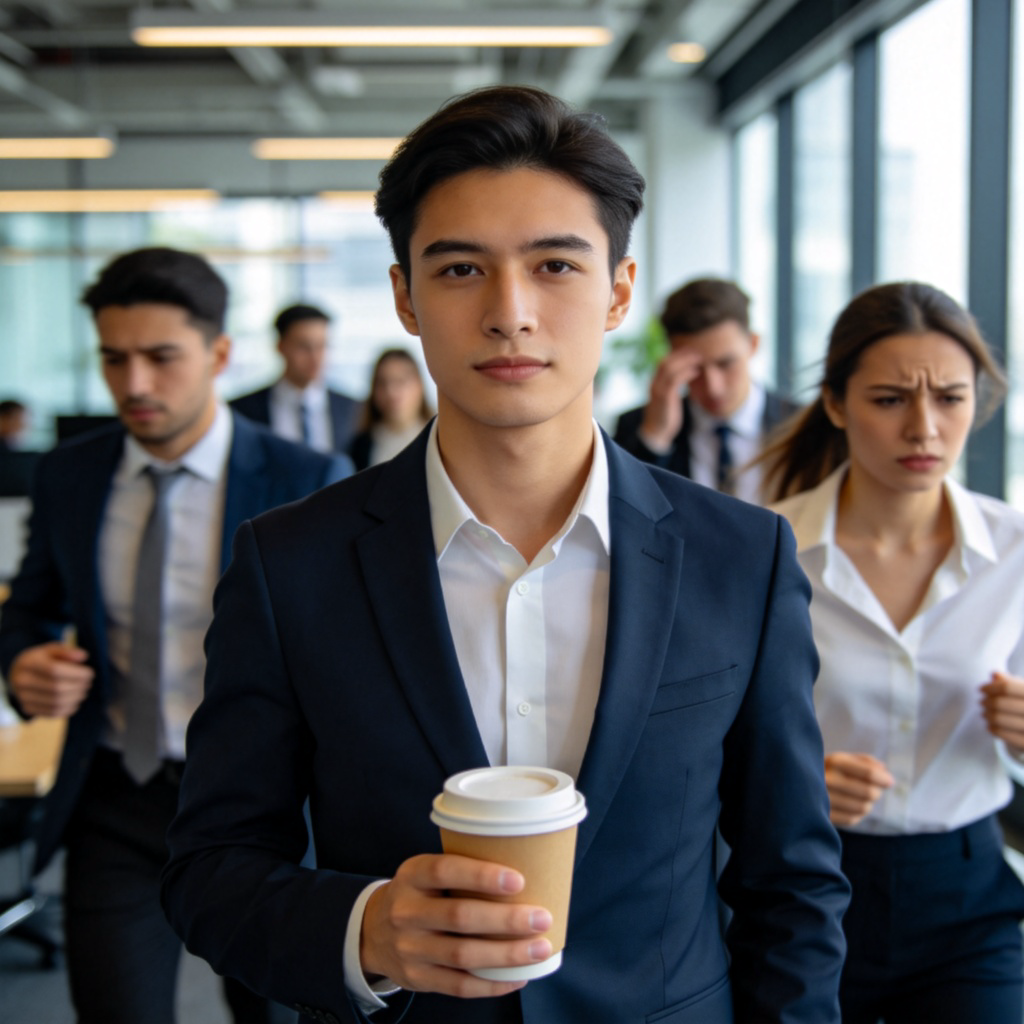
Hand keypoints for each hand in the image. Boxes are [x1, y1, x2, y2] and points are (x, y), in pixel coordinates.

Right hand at [8, 641, 93, 716]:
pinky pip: (52, 713)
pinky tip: (76, 701)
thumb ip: (67, 651)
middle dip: (79, 686)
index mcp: (29, 663)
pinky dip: (69, 708)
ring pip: (56, 702)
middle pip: (57, 688)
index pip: (55, 670)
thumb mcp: (51, 649)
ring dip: (76, 698)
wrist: (19, 674)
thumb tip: (84, 656)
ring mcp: (23, 696)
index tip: (90, 673)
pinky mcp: (28, 708)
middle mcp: (22, 681)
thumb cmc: (41, 659)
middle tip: (88, 683)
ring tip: (83, 691)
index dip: (77, 673)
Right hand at [360, 853, 553, 998]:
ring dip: (506, 955)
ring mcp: (409, 949)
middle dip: (506, 920)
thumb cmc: (419, 894)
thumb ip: (460, 872)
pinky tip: (518, 977)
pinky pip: (458, 986)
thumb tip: (526, 870)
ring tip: (540, 949)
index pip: (445, 871)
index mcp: (412, 875)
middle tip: (542, 918)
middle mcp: (407, 912)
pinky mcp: (417, 979)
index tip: (518, 880)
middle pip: (460, 917)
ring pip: (463, 956)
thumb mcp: (425, 872)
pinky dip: (492, 984)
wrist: (373, 931)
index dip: (481, 876)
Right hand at [639, 348, 702, 450]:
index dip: (677, 355)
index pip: (663, 362)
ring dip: (686, 361)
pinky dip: (686, 373)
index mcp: (654, 383)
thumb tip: (681, 379)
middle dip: (682, 355)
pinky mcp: (664, 398)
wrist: (656, 433)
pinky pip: (675, 381)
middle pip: (666, 362)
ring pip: (670, 369)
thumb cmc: (664, 416)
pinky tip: (696, 372)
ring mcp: (658, 390)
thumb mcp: (667, 398)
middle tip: (697, 353)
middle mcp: (654, 384)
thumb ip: (671, 387)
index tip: (691, 351)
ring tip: (699, 360)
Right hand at [824, 752, 892, 825]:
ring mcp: (824, 799)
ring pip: (863, 807)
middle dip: (877, 792)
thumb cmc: (823, 770)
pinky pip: (852, 819)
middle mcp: (828, 779)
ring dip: (867, 804)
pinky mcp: (823, 816)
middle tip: (875, 790)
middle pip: (869, 792)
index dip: (883, 778)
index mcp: (833, 761)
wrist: (791, 783)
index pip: (869, 773)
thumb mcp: (839, 759)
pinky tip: (850, 807)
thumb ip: (863, 761)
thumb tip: (883, 768)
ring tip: (860, 798)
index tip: (890, 781)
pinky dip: (856, 814)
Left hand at [980, 672, 1023, 751]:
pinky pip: (1003, 734)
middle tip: (982, 702)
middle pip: (1000, 703)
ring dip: (987, 715)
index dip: (991, 687)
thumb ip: (1011, 682)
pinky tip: (990, 725)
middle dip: (987, 702)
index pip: (1008, 688)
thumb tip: (995, 674)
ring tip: (984, 713)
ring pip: (999, 719)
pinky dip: (992, 728)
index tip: (981, 689)